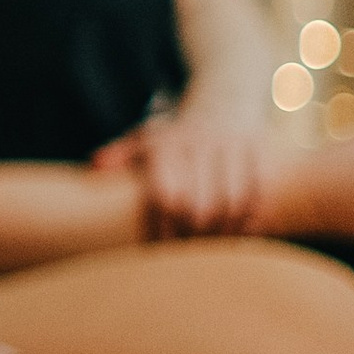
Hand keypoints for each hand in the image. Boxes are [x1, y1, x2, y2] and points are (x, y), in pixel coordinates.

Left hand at [92, 104, 272, 236]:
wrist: (225, 98)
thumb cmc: (178, 132)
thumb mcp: (146, 137)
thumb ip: (122, 154)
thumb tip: (94, 166)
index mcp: (169, 143)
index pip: (166, 196)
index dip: (164, 228)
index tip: (161, 250)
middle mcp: (201, 142)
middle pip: (200, 206)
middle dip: (194, 236)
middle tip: (189, 255)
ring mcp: (233, 145)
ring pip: (232, 202)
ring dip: (226, 231)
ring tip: (216, 249)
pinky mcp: (258, 150)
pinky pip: (258, 192)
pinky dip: (253, 217)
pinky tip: (243, 233)